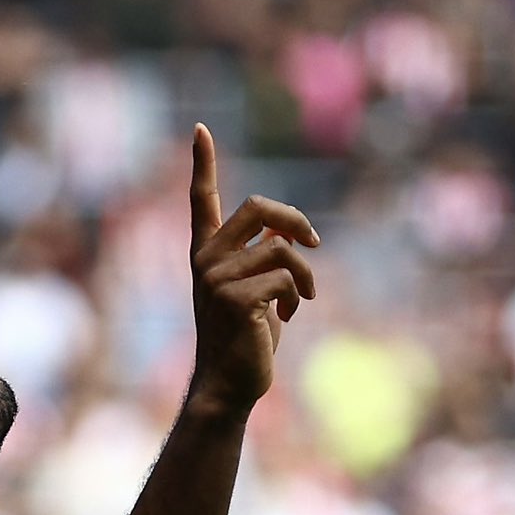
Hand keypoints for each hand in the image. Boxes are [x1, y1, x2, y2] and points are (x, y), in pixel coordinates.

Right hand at [187, 125, 318, 415]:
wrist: (230, 385)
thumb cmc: (245, 340)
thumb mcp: (258, 289)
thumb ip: (266, 256)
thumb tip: (289, 235)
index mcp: (207, 255)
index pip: (202, 202)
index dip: (202, 164)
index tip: (201, 129)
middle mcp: (206, 261)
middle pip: (257, 208)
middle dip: (293, 219)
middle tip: (313, 242)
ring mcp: (217, 279)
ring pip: (281, 249)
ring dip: (304, 274)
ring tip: (302, 299)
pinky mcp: (234, 299)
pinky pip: (284, 276)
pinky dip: (296, 295)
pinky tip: (288, 317)